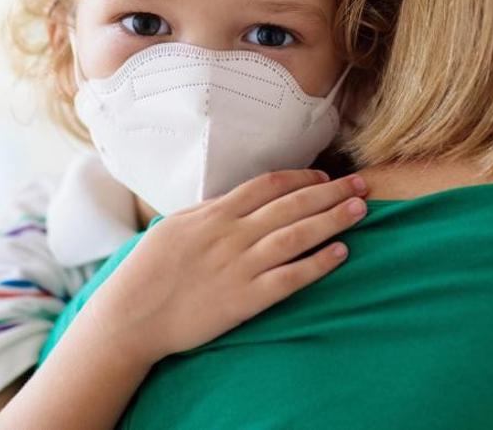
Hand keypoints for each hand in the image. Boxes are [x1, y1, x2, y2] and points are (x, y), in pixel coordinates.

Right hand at [78, 169, 367, 365]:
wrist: (132, 315)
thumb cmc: (147, 272)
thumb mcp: (174, 227)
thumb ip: (208, 214)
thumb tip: (235, 201)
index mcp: (213, 214)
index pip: (267, 185)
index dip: (300, 177)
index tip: (324, 176)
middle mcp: (230, 235)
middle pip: (290, 205)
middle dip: (329, 192)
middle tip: (361, 185)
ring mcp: (239, 266)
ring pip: (297, 235)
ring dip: (332, 220)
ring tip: (360, 210)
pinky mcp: (245, 299)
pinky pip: (291, 278)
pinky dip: (319, 264)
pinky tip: (342, 254)